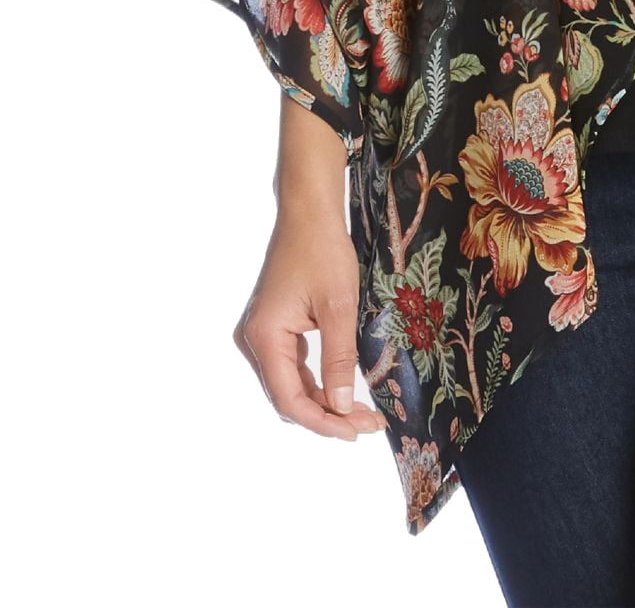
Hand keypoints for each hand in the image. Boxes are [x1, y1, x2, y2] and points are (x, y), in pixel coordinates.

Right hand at [234, 206, 387, 439]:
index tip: (356, 432)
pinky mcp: (273, 327)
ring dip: (323, 401)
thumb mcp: (339, 306)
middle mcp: (254, 341)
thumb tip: (343, 406)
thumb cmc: (324, 252)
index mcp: (264, 337)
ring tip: (362, 413)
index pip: (290, 399)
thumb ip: (339, 358)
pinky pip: (291, 366)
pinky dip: (316, 381)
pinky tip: (343, 389)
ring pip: (290, 384)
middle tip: (368, 425)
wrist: (309, 214)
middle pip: (287, 396)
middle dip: (328, 415)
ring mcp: (261, 335)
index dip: (323, 421)